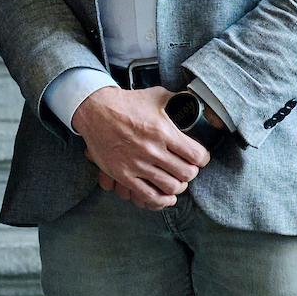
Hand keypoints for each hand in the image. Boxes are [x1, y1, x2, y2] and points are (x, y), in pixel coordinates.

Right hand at [75, 85, 208, 209]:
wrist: (94, 110)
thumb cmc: (126, 103)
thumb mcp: (156, 95)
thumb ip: (178, 101)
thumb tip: (195, 105)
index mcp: (162, 131)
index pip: (197, 155)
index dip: (202, 158)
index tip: (198, 157)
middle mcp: (151, 149)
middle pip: (186, 173)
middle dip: (190, 172)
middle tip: (187, 168)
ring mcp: (136, 164)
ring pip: (170, 187)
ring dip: (178, 185)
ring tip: (176, 180)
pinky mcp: (122, 174)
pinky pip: (148, 196)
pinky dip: (162, 200)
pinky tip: (166, 196)